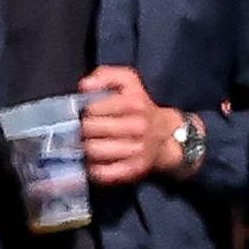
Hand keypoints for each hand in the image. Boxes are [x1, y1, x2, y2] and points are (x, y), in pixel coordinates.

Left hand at [78, 65, 164, 186]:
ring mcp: (137, 150)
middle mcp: (137, 127)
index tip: (82, 113)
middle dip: (80, 129)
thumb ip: (105, 75)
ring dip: (83, 148)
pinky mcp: (134, 170)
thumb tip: (84, 87)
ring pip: (93, 151)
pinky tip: (92, 160)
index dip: (82, 111)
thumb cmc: (140, 107)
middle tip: (81, 130)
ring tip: (84, 144)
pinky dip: (92, 168)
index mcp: (134, 103)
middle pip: (89, 130)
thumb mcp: (128, 81)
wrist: (168, 137)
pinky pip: (103, 173)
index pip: (91, 109)